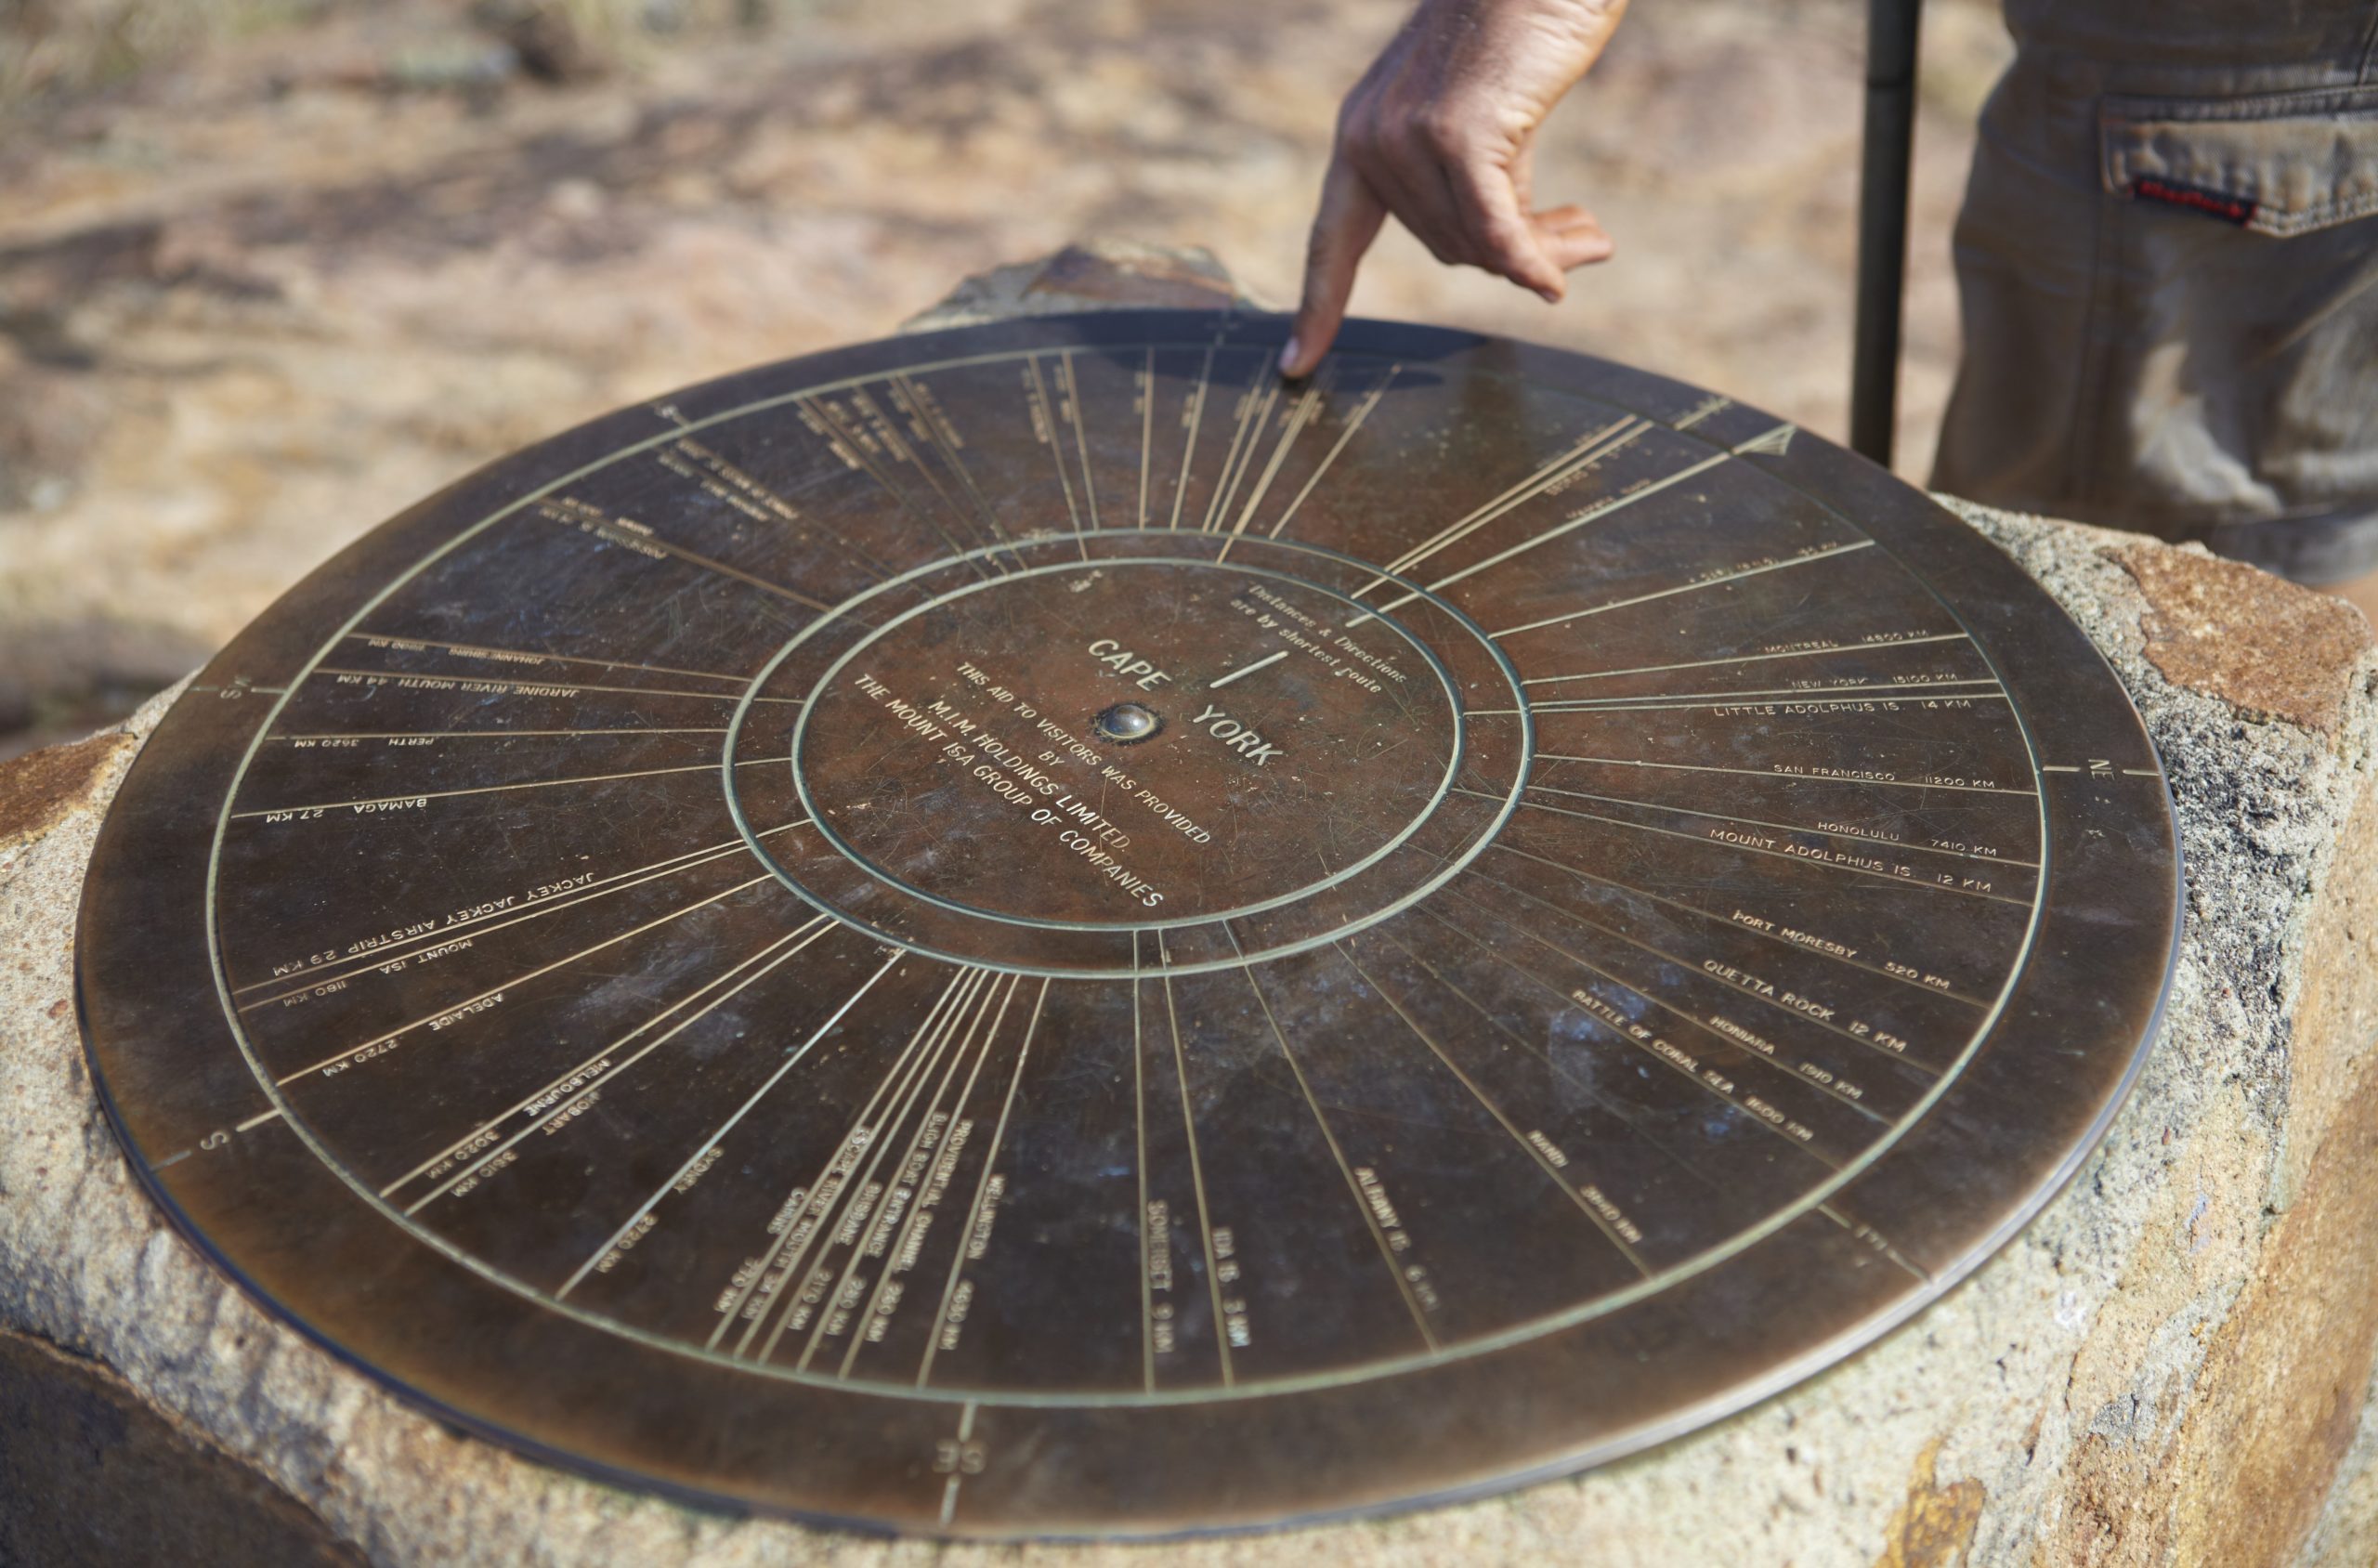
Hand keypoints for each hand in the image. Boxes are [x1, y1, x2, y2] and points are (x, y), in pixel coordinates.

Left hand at [1282, 0, 1628, 377]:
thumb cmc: (1525, 32)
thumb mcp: (1487, 122)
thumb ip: (1478, 188)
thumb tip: (1521, 270)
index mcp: (1361, 134)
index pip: (1331, 237)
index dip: (1318, 304)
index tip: (1295, 366)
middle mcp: (1369, 138)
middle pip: (1443, 246)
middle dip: (1514, 253)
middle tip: (1585, 235)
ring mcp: (1405, 137)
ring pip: (1475, 242)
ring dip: (1541, 248)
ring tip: (1593, 231)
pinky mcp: (1455, 134)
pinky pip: (1495, 229)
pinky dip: (1531, 258)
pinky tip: (1558, 279)